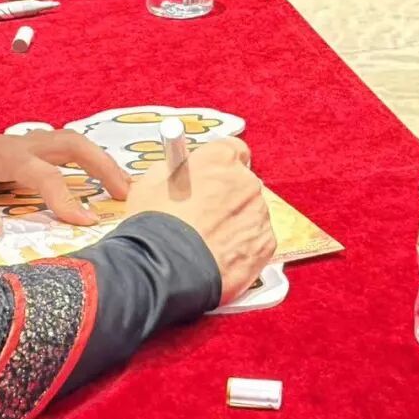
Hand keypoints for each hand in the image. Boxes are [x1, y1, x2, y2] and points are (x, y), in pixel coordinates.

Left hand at [0, 124, 130, 240]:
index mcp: (1, 154)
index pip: (45, 176)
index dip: (67, 199)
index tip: (86, 224)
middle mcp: (15, 146)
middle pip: (71, 145)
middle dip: (102, 165)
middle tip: (125, 194)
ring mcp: (14, 149)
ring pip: (64, 146)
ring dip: (93, 163)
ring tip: (116, 189)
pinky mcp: (9, 157)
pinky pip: (51, 157)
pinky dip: (73, 168)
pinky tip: (80, 188)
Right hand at [124, 138, 274, 303]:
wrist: (165, 268)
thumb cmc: (155, 224)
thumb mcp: (152, 181)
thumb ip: (177, 170)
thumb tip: (181, 172)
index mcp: (220, 158)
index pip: (233, 150)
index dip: (220, 166)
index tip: (210, 177)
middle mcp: (245, 181)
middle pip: (243, 183)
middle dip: (227, 197)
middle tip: (204, 216)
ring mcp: (258, 213)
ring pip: (251, 213)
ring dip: (235, 223)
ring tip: (208, 243)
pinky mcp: (265, 244)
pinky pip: (257, 241)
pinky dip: (243, 249)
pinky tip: (219, 258)